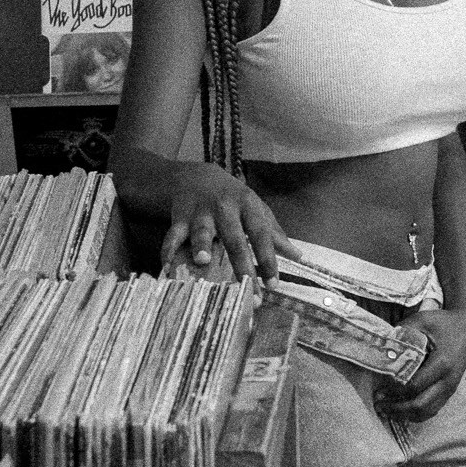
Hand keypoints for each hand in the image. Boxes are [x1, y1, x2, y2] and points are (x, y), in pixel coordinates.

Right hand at [160, 167, 299, 282]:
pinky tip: (167, 268)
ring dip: (201, 245)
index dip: (268, 259)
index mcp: (248, 206)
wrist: (196, 176)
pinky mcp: (179, 216)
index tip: (273, 284)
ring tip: (203, 261)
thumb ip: (274, 233)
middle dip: (241, 265)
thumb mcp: (255, 209)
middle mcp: (225, 208)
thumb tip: (298, 255)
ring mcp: (200, 212)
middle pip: (234, 238)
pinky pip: (173, 235)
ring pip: (201, 230)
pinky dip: (168, 250)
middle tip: (247, 290)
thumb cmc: (232, 199)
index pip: (262, 235)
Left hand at [376, 305, 465, 422]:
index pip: (414, 386)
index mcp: (442, 363)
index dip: (394, 391)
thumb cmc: (443, 322)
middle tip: (378, 405)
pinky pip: (433, 409)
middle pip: (420, 405)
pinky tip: (401, 410)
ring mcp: (451, 388)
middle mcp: (448, 380)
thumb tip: (379, 349)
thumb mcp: (421, 321)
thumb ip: (401, 334)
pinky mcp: (450, 391)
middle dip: (396, 409)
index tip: (378, 389)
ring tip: (386, 410)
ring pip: (427, 412)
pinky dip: (416, 414)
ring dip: (405, 414)